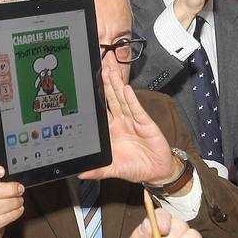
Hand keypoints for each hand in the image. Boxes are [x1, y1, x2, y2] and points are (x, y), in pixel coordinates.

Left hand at [80, 67, 178, 184]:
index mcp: (110, 131)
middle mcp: (120, 122)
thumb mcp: (113, 169)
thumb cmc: (135, 167)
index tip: (87, 81)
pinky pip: (136, 109)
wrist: (157, 172)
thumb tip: (80, 174)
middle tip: (100, 63)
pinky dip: (131, 99)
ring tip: (109, 69)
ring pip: (121, 99)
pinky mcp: (145, 123)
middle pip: (110, 98)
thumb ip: (97, 170)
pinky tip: (125, 89)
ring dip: (115, 84)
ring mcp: (132, 121)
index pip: (100, 109)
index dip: (94, 95)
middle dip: (105, 81)